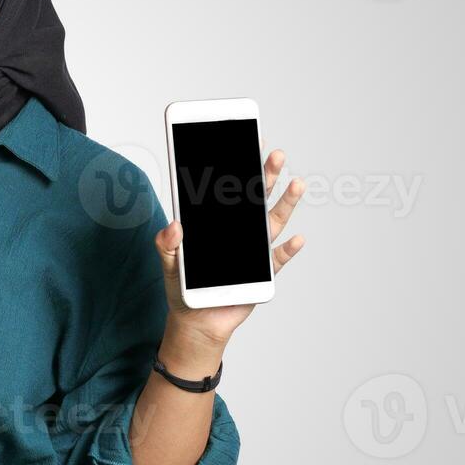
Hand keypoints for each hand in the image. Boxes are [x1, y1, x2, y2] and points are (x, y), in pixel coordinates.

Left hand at [155, 147, 304, 345]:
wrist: (194, 322)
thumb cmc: (181, 288)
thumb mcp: (168, 263)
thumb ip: (167, 244)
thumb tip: (175, 226)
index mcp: (217, 224)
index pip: (230, 190)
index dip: (240, 167)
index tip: (250, 142)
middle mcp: (238, 232)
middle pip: (255, 199)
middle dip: (265, 176)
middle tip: (275, 153)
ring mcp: (251, 252)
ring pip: (272, 222)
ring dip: (285, 204)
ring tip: (296, 183)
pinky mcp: (260, 275)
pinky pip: (277, 261)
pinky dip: (288, 251)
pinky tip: (296, 239)